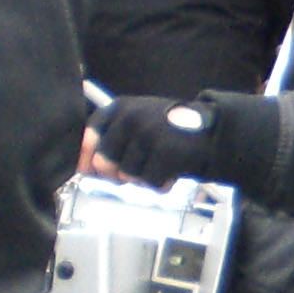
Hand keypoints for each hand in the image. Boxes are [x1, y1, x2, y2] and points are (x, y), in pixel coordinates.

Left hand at [90, 96, 214, 184]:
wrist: (211, 129)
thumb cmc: (168, 131)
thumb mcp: (133, 126)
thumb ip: (105, 143)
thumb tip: (82, 167)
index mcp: (117, 109)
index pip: (86, 141)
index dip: (90, 161)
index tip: (100, 168)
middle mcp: (129, 118)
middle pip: (104, 165)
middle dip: (119, 173)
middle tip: (139, 163)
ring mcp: (148, 133)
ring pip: (128, 177)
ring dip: (144, 178)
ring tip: (160, 162)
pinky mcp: (166, 151)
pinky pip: (150, 183)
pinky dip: (162, 183)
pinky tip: (172, 169)